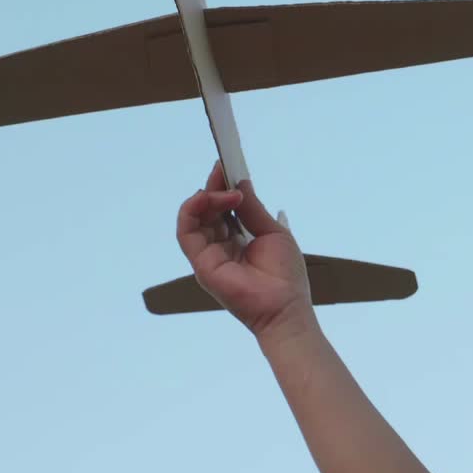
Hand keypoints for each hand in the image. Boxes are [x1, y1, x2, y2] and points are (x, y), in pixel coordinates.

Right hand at [176, 160, 314, 338]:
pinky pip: (186, 232)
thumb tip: (241, 183)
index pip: (222, 210)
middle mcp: (220, 247)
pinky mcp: (201, 264)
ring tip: (227, 191)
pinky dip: (193, 210)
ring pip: (193, 218)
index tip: (228, 167)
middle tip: (224, 169)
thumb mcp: (273, 233)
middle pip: (207, 211)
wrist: (284, 306)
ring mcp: (208, 255)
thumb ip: (253, 210)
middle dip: (214, 186)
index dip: (223, 188)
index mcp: (238, 241)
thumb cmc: (286, 274)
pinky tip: (210, 197)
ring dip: (207, 197)